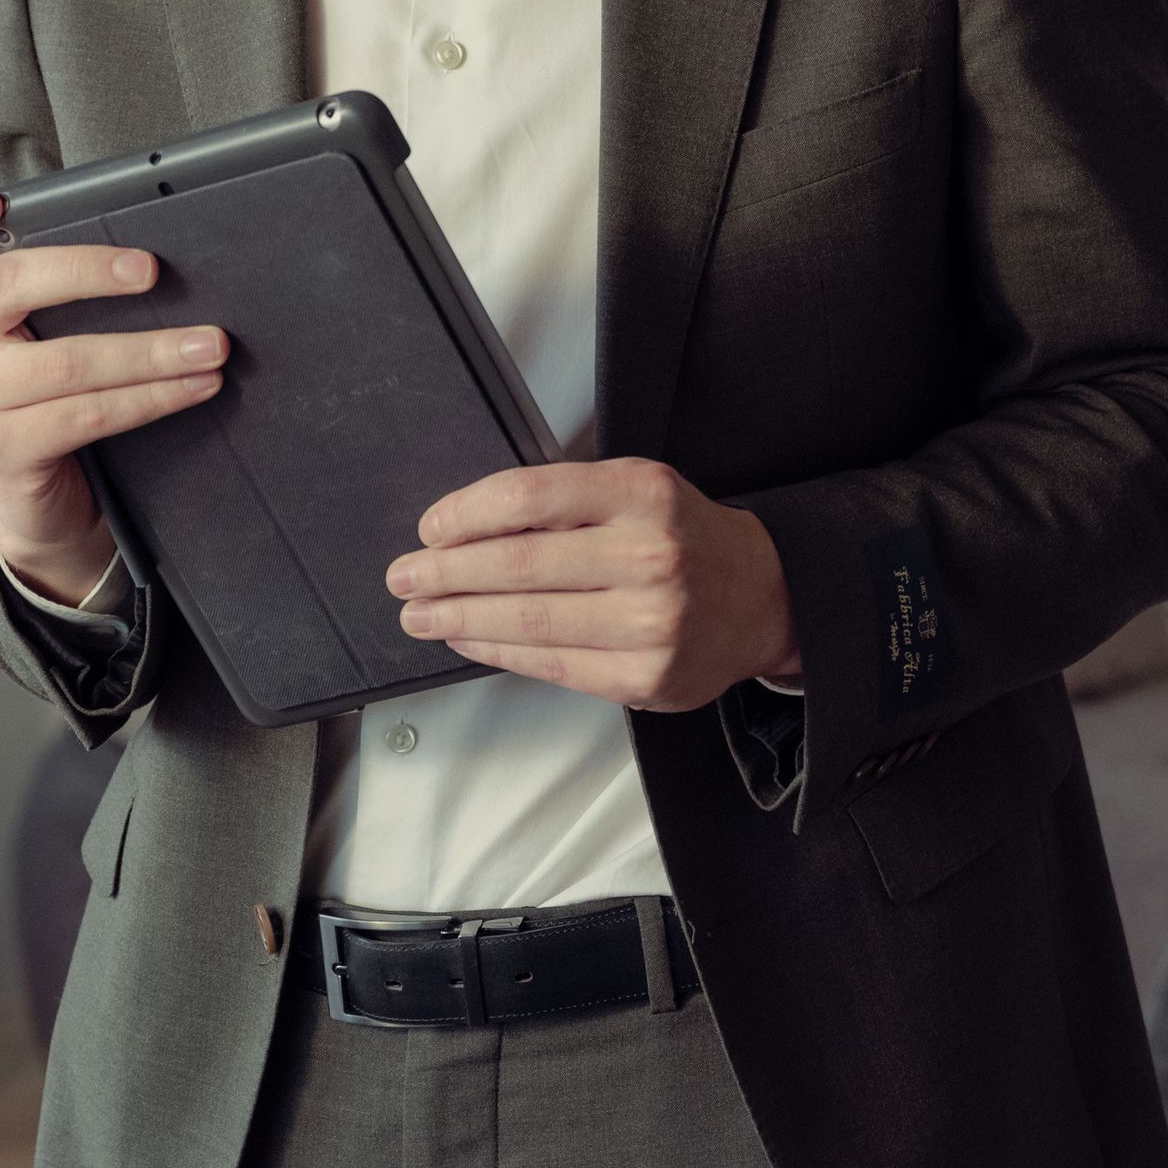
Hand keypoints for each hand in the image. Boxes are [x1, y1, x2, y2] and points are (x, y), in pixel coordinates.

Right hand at [0, 185, 230, 605]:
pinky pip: (88, 413)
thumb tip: (152, 256)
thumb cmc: (54, 391)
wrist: (42, 492)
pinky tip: (192, 387)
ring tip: (209, 346)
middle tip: (154, 272)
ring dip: (152, 351)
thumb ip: (62, 286)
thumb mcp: (44, 328)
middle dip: (90, 271)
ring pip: (68, 360)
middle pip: (8, 283)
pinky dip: (152, 397)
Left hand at [388, 458, 796, 710]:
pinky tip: (469, 636)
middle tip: (405, 576)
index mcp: (641, 493)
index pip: (530, 499)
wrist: (762, 597)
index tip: (431, 528)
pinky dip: (497, 650)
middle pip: (519, 564)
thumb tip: (466, 530)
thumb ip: (566, 504)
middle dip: (446, 572)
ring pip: (528, 621)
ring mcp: (649, 622)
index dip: (467, 515)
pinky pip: (550, 664)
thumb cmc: (683, 538)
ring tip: (420, 613)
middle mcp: (648, 555)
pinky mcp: (642, 677)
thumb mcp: (636, 491)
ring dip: (459, 617)